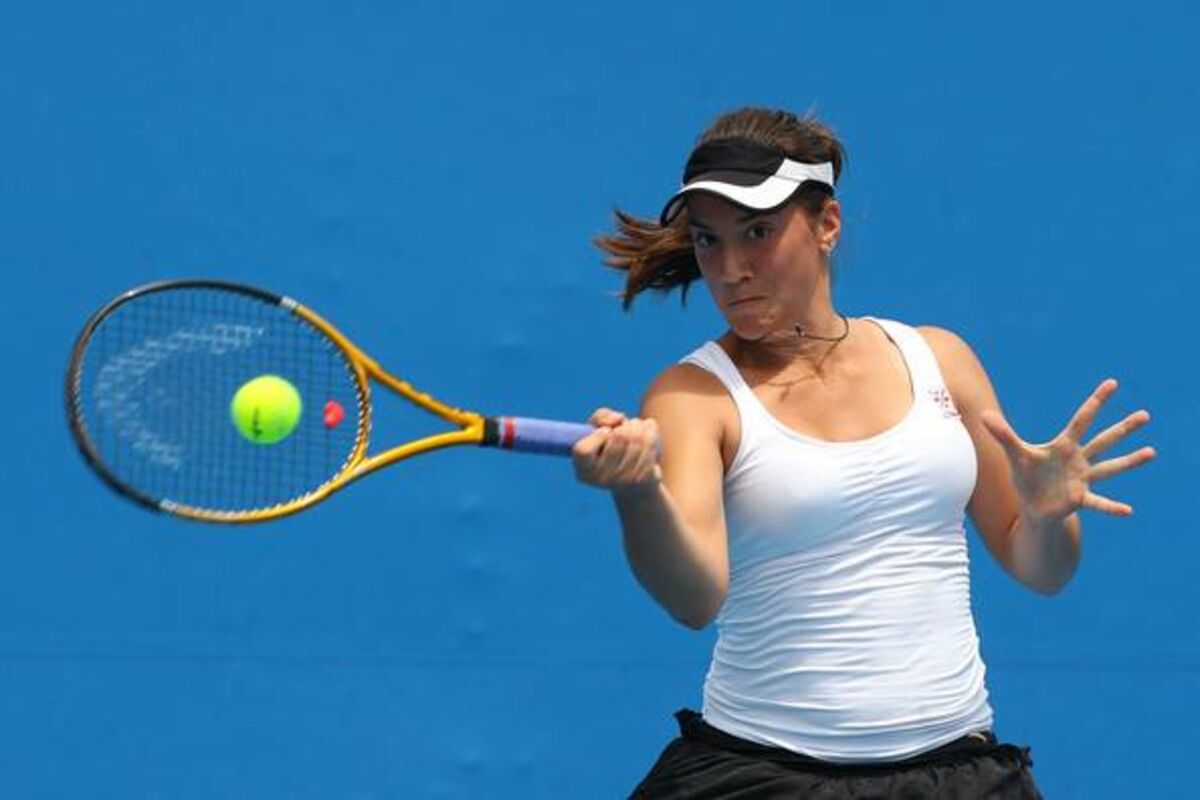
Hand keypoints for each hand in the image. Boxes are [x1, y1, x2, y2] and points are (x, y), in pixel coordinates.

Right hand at [572, 407, 662, 491]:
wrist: (634, 483)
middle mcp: (601, 479)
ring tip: (636, 429)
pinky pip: (650, 443)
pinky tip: (648, 434)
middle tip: (624, 428)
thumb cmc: (611, 449)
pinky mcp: (643, 478)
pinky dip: (650, 430)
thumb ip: (601, 417)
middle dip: (624, 425)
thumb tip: (618, 418)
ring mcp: (623, 480)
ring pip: (638, 437)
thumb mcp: (598, 430)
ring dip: (638, 425)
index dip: (597, 435)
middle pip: (619, 437)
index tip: (605, 432)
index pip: (583, 450)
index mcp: (584, 469)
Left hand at [979, 378, 1155, 520]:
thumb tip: (983, 414)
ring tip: (1151, 452)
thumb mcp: (1015, 454)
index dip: (1096, 401)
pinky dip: (1111, 507)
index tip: (1112, 383)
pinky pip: (1098, 502)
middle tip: (1145, 414)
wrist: (1032, 506)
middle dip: (1123, 428)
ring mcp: (1083, 479)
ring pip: (1110, 467)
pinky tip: (1128, 510)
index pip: (1082, 419)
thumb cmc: (1026, 477)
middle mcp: (1079, 460)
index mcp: (1064, 445)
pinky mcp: (1080, 499)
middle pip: (1104, 440)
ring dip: (1130, 461)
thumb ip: (1003, 435)